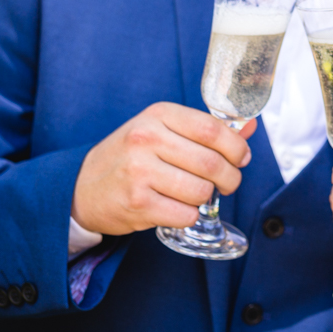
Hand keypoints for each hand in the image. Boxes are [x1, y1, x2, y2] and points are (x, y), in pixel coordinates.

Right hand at [71, 102, 254, 235]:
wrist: (81, 187)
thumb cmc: (131, 156)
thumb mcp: (163, 130)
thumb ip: (206, 129)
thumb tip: (250, 128)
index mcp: (158, 115)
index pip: (212, 129)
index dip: (236, 147)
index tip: (242, 158)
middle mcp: (146, 139)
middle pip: (211, 162)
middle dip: (230, 177)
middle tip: (228, 183)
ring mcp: (139, 172)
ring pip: (201, 191)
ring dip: (208, 198)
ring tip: (199, 195)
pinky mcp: (137, 203)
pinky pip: (185, 215)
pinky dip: (190, 215)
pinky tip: (178, 208)